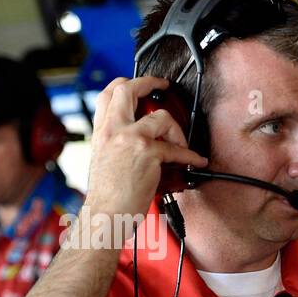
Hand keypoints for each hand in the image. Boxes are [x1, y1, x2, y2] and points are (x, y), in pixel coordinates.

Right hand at [82, 76, 206, 227]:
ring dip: (177, 131)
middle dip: (149, 82)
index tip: (139, 83)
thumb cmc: (107, 196)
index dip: (125, 83)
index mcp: (101, 132)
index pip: (108, 94)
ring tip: (181, 146)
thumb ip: (116, 143)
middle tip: (163, 85)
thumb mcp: (103, 160)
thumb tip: (137, 139)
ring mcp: (130, 139)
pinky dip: (191, 156)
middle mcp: (113, 130)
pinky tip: (196, 161)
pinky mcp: (148, 153)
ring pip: (161, 117)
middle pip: (129, 90)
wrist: (106, 214)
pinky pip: (177, 149)